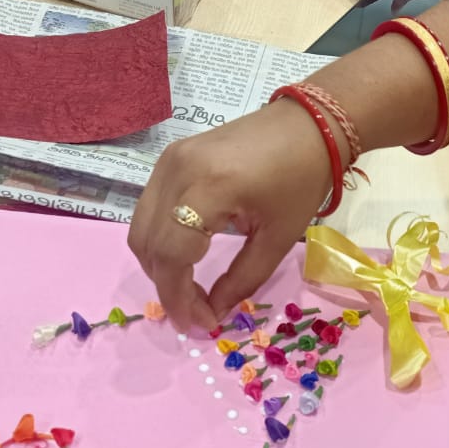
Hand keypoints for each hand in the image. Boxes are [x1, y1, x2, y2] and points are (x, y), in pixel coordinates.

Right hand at [127, 100, 335, 330]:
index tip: (200, 323)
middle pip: (148, 244)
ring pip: (140, 229)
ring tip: (190, 290)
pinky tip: (185, 258)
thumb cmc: (302, 179)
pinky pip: (149, 209)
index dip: (179, 297)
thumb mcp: (277, 238)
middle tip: (196, 313)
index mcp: (208, 188)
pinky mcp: (169, 158)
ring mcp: (168, 161)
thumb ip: (242, 280)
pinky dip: (160, 241)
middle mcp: (177, 171)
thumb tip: (214, 314)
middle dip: (167, 287)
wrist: (308, 124)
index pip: (172, 254)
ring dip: (159, 266)